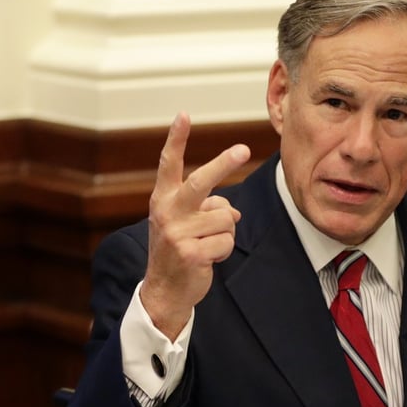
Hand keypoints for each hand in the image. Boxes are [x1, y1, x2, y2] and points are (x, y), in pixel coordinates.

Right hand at [139, 112, 250, 340]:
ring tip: (207, 245)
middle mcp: (167, 212)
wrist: (165, 291)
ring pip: (225, 218)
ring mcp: (177, 233)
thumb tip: (233, 211)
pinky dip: (225, 251)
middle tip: (243, 149)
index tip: (183, 115)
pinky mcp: (191, 253)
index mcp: (163, 199)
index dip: (176, 139)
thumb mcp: (185, 224)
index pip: (168, 164)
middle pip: (201, 181)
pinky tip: (207, 259)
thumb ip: (206, 209)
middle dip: (223, 163)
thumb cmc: (179, 250)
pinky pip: (227, 241)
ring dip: (225, 233)